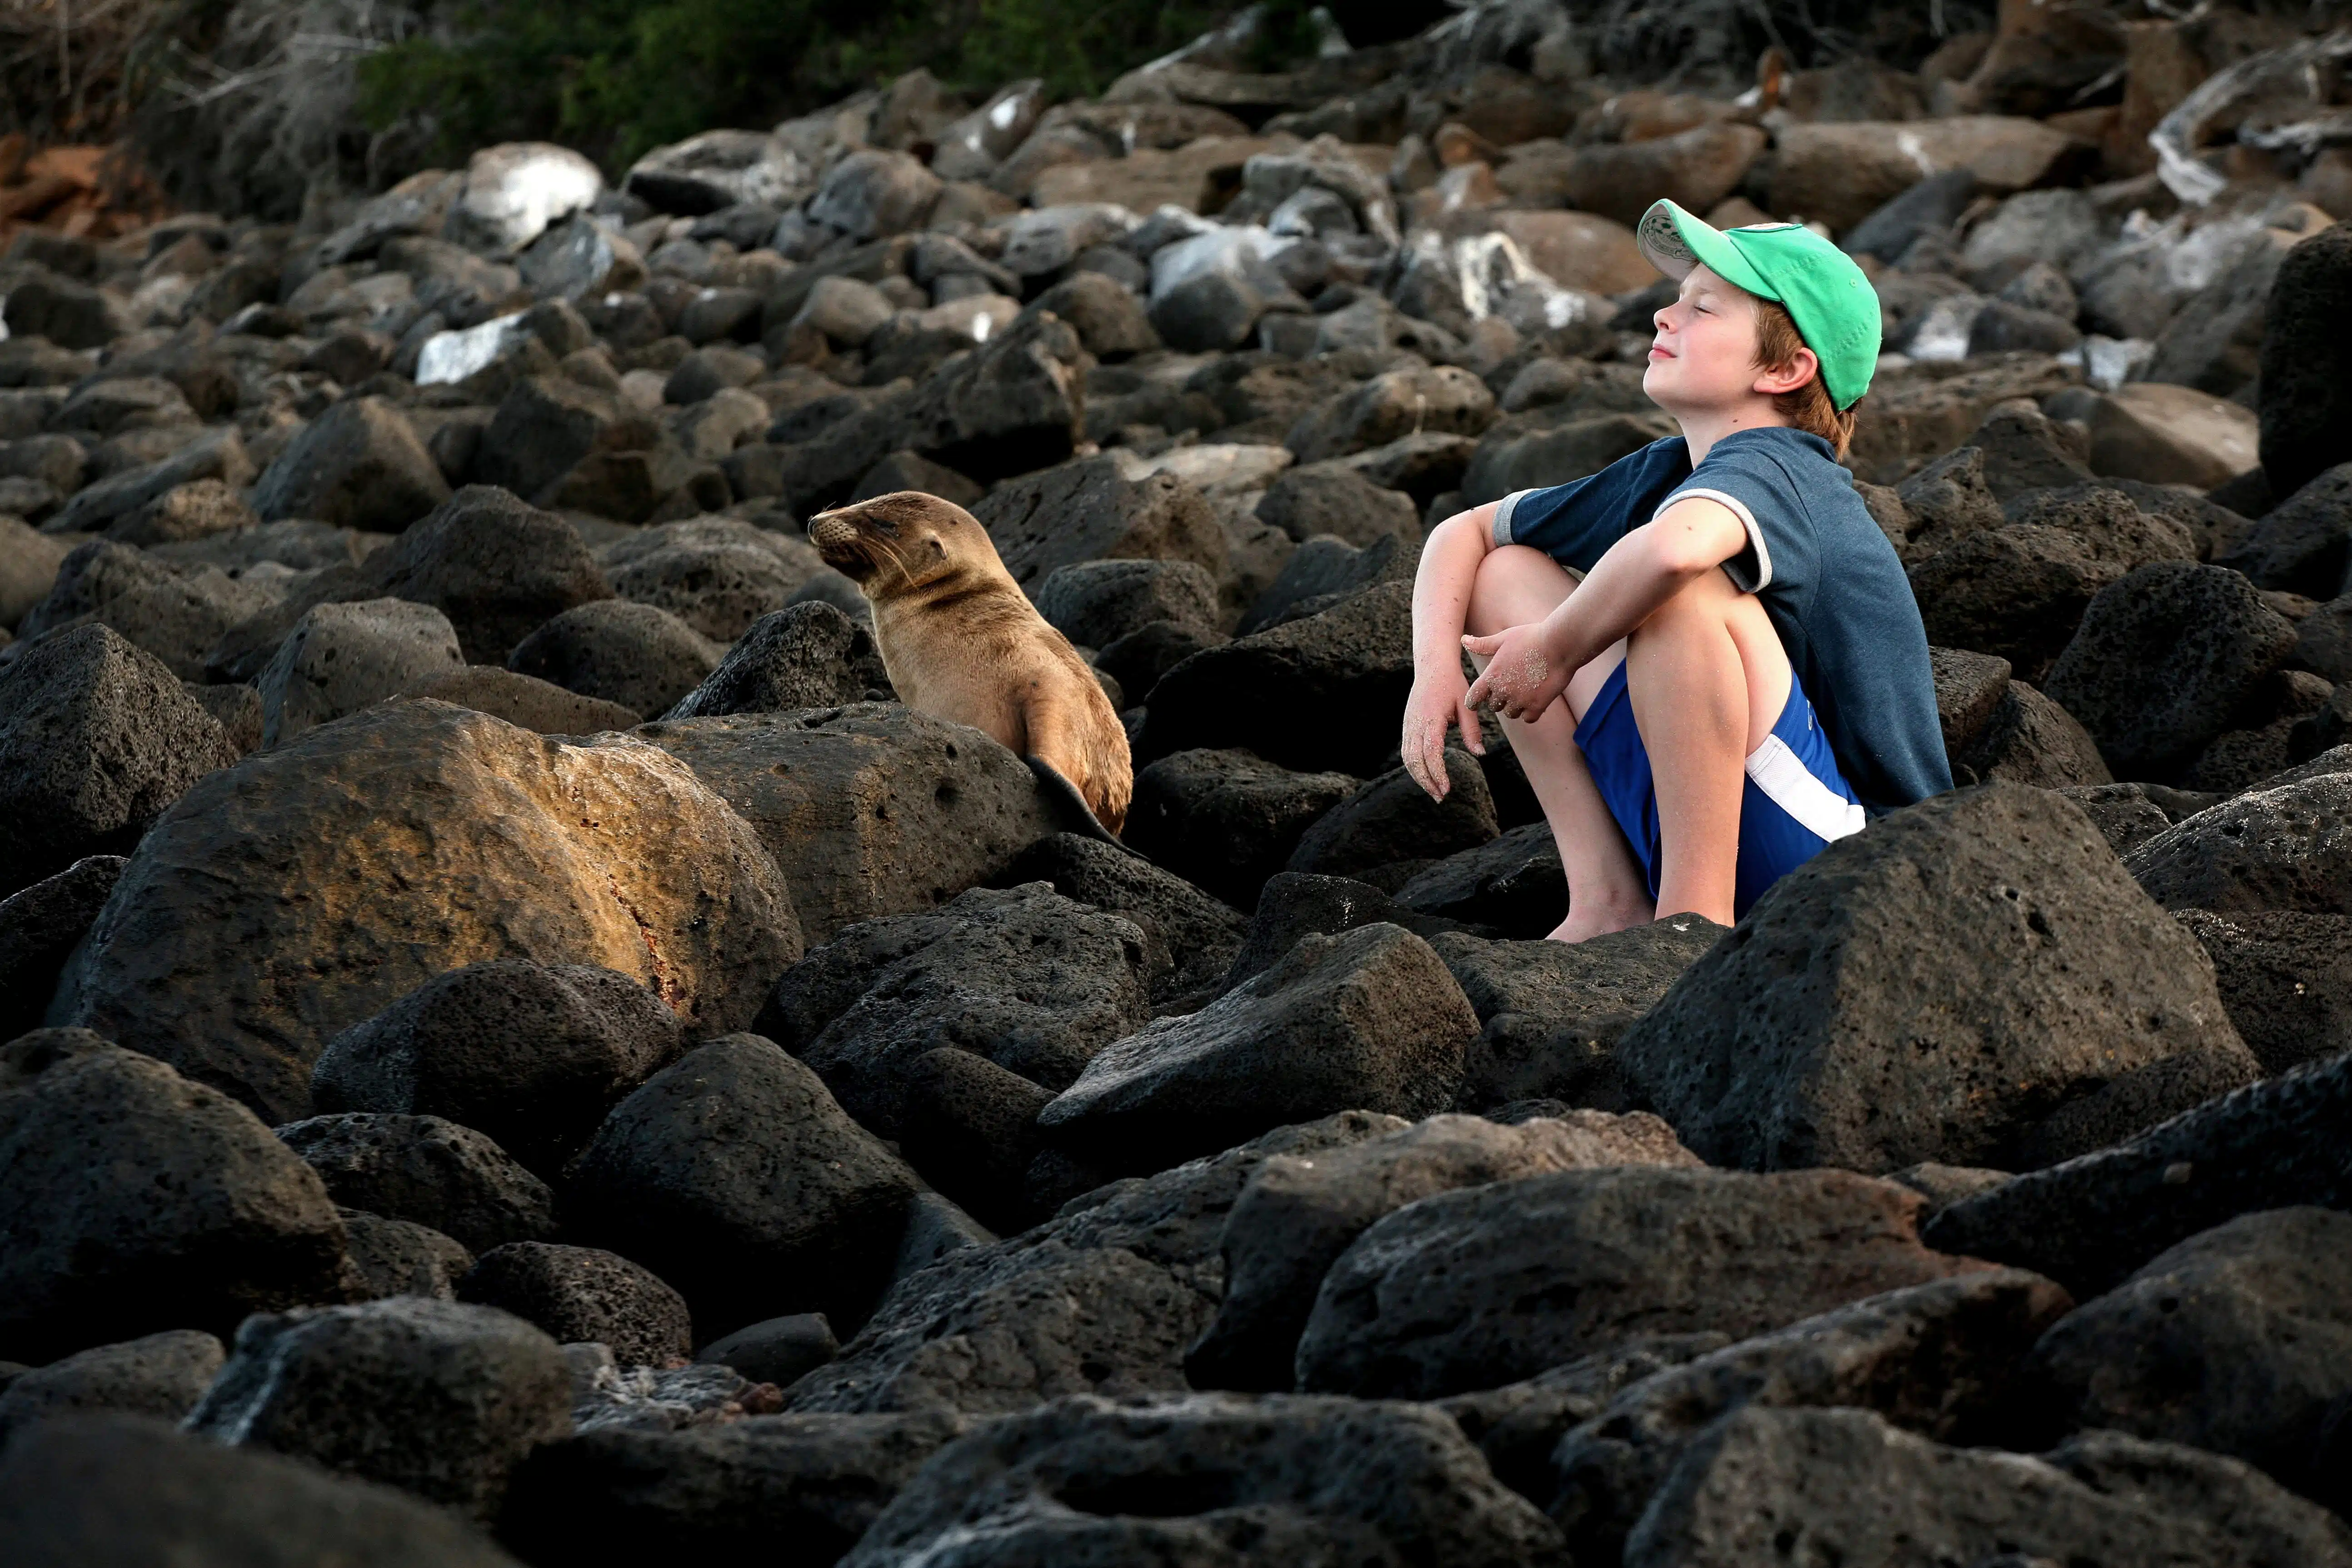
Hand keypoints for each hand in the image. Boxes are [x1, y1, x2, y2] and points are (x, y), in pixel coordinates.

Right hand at [1401, 665, 1482, 800]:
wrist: (1432, 667)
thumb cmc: (1453, 685)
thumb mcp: (1467, 706)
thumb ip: (1472, 730)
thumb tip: (1480, 754)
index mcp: (1431, 718)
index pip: (1431, 752)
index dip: (1437, 773)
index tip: (1447, 789)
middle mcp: (1415, 723)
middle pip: (1415, 760)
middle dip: (1427, 781)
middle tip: (1441, 798)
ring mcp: (1408, 725)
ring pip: (1408, 758)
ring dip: (1419, 777)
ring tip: (1434, 792)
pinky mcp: (1407, 726)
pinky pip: (1407, 751)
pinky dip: (1414, 767)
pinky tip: (1426, 776)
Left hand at [1463, 622, 1569, 722]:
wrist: (1559, 644)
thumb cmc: (1531, 637)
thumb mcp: (1503, 638)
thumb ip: (1482, 645)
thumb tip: (1463, 640)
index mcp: (1491, 676)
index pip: (1473, 697)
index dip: (1473, 701)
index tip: (1475, 702)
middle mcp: (1502, 691)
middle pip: (1494, 706)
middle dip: (1500, 699)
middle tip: (1512, 686)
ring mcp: (1520, 700)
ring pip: (1511, 713)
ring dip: (1515, 706)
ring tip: (1526, 690)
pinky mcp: (1537, 706)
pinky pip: (1528, 718)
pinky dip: (1531, 712)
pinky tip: (1537, 699)